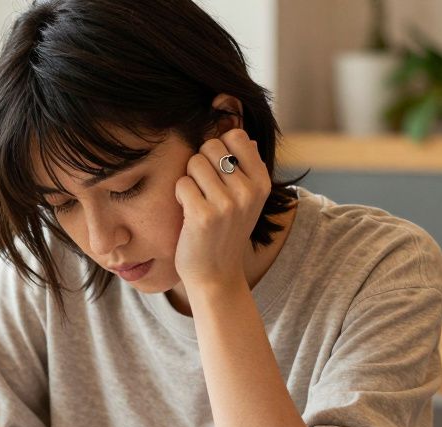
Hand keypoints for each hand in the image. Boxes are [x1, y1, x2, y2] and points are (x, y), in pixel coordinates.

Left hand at [173, 128, 270, 291]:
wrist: (216, 275)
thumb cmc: (225, 233)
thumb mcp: (247, 200)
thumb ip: (246, 169)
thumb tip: (245, 137)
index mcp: (262, 182)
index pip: (236, 136)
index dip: (219, 148)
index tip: (216, 172)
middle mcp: (249, 191)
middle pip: (211, 146)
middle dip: (200, 163)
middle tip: (204, 190)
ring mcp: (227, 203)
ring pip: (194, 162)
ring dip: (189, 180)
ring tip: (197, 202)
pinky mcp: (203, 215)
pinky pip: (181, 183)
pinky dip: (179, 196)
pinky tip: (188, 214)